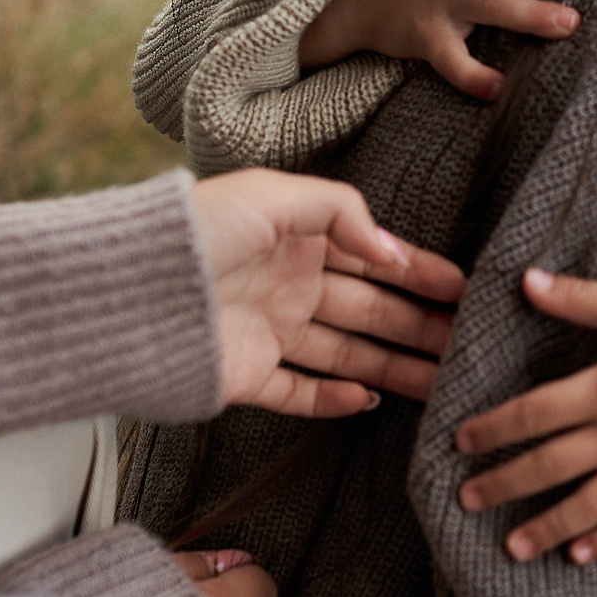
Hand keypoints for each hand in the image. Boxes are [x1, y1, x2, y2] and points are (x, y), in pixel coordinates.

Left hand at [190, 169, 465, 417]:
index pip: (375, 259)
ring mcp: (270, 333)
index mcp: (298, 239)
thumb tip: (392, 251)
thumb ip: (341, 211)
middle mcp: (289, 286)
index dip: (421, 274)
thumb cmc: (198, 231)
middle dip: (421, 326)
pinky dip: (333, 400)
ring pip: (347, 355)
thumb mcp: (271, 195)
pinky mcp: (247, 376)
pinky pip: (298, 393)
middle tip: (467, 345)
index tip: (464, 292)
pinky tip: (368, 400)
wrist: (129, 291)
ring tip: (440, 382)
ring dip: (394, 367)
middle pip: (370, 311)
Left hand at [450, 264, 596, 563]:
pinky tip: (579, 556)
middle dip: (505, 484)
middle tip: (466, 499)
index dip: (495, 428)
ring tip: (511, 547)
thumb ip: (578, 299)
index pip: (536, 413)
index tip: (460, 441)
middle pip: (552, 465)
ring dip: (549, 527)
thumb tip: (524, 279)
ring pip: (591, 504)